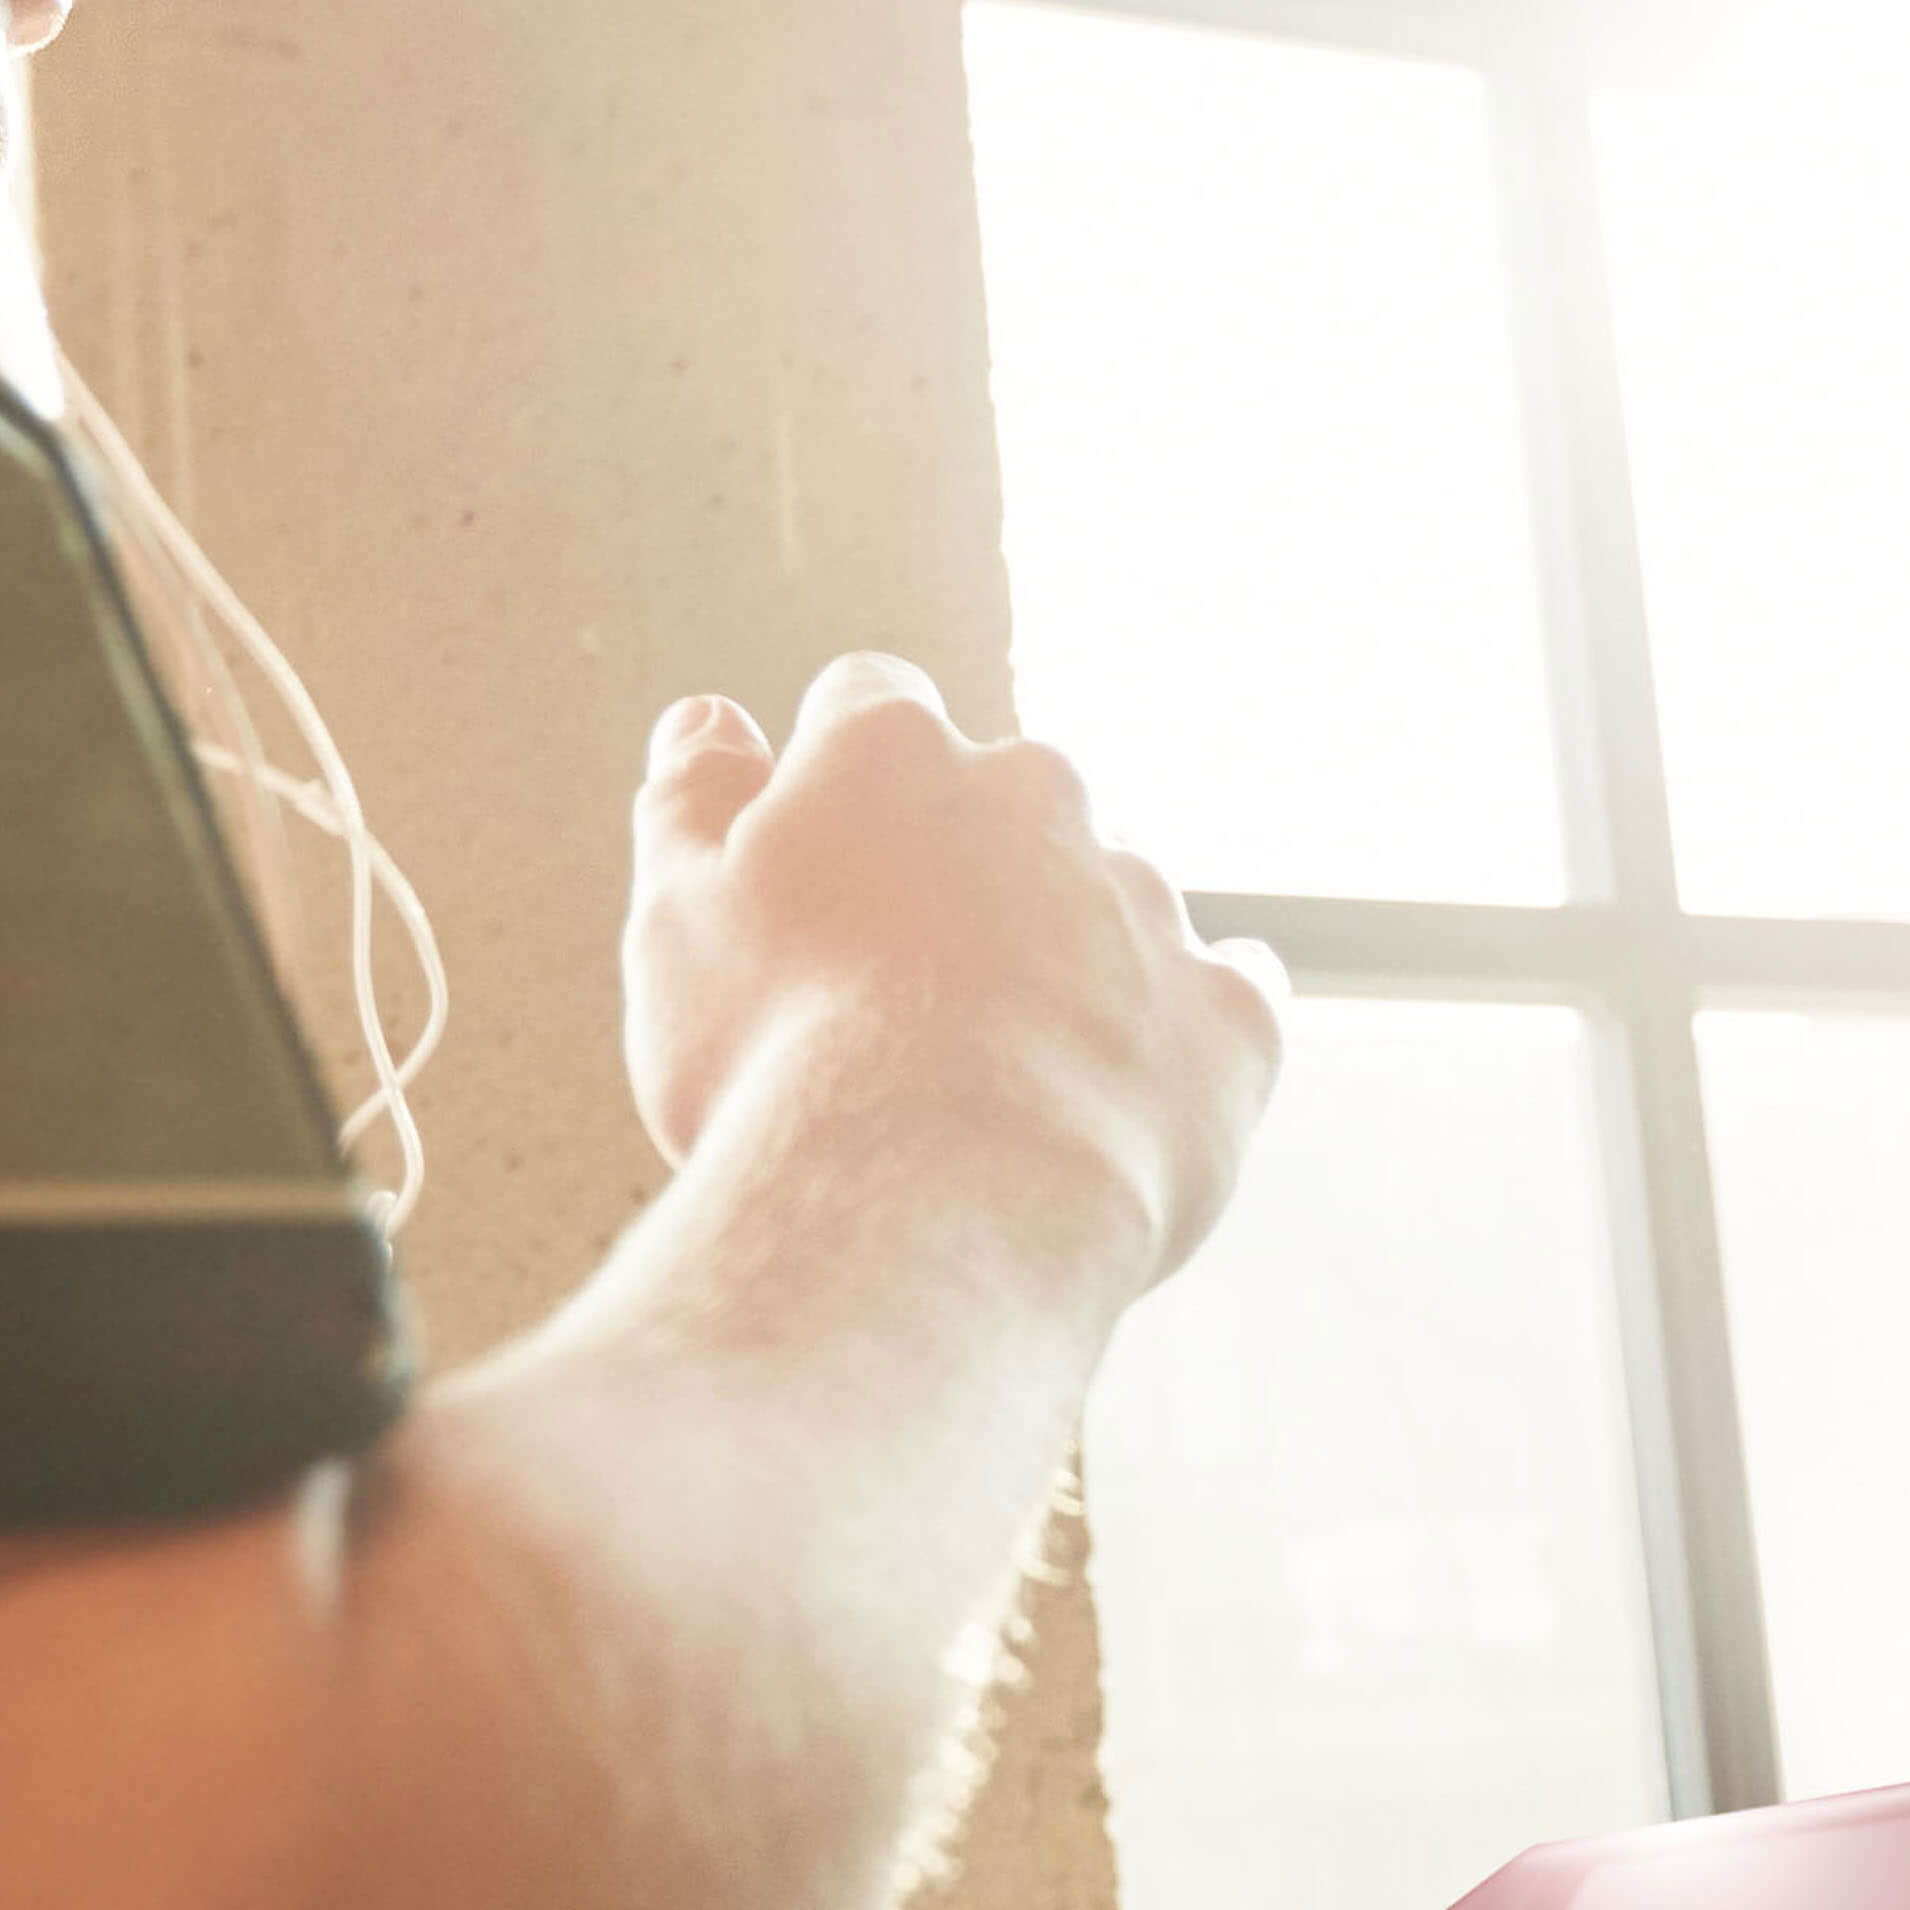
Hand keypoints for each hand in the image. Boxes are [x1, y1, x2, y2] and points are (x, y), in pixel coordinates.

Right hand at [623, 656, 1284, 1291]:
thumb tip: (705, 718)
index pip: (865, 703)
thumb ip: (691, 805)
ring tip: (993, 1086)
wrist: (933, 1206)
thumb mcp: (679, 923)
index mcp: (892, 752)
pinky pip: (1230, 990)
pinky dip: (1184, 1025)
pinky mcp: (1227, 1014)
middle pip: (1000, 799)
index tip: (812, 867)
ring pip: (1109, 896)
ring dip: (1065, 958)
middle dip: (960, 873)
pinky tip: (1139, 1080)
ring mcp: (1144, 898)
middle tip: (894, 1002)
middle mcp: (1035, 793)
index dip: (835, 782)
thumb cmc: (778, 1064)